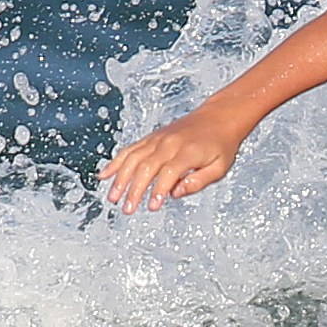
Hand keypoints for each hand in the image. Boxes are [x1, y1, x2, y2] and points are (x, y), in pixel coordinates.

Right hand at [101, 115, 243, 210]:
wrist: (219, 117)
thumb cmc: (221, 144)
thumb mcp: (220, 167)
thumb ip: (198, 182)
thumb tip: (176, 193)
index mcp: (188, 152)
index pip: (169, 173)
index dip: (158, 191)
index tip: (152, 207)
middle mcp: (170, 143)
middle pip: (146, 167)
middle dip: (134, 190)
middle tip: (128, 209)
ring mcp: (158, 139)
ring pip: (133, 158)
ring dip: (120, 179)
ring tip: (113, 198)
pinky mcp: (152, 137)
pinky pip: (130, 149)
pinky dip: (116, 162)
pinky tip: (104, 175)